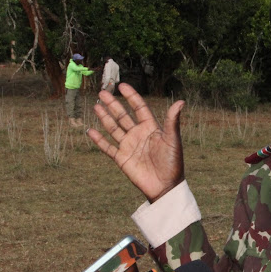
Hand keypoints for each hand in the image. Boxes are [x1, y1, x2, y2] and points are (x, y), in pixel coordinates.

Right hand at [88, 82, 184, 201]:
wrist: (165, 186)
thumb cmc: (173, 162)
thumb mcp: (173, 140)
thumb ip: (173, 121)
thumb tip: (180, 102)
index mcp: (151, 128)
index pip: (139, 108)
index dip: (131, 97)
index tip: (122, 86)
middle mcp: (138, 134)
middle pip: (123, 116)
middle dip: (113, 104)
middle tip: (103, 92)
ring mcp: (129, 146)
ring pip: (113, 128)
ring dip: (104, 117)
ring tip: (96, 106)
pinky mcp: (121, 158)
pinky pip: (107, 147)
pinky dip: (98, 140)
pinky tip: (90, 130)